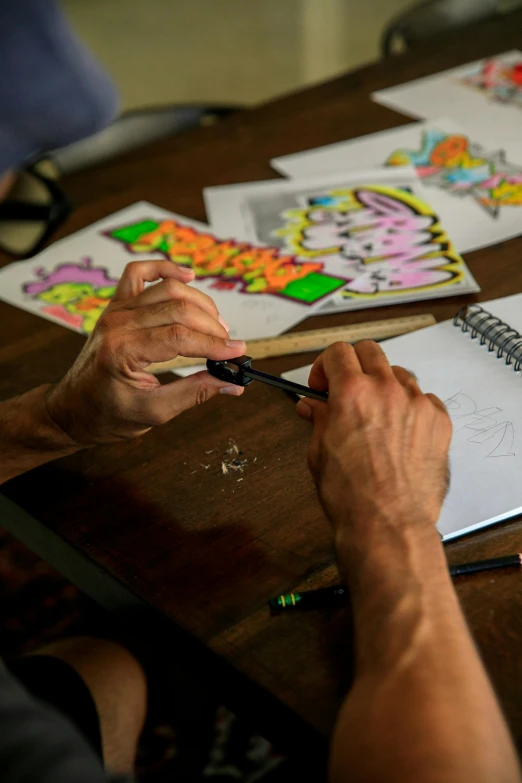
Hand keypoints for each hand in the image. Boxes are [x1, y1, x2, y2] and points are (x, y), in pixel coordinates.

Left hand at [46, 260, 245, 444]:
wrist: (72, 410)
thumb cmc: (106, 415)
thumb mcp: (154, 413)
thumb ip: (194, 393)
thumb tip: (232, 384)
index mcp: (122, 351)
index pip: (180, 337)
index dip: (214, 344)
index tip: (238, 353)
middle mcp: (117, 323)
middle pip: (178, 309)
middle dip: (212, 326)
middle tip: (229, 346)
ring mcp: (115, 310)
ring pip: (167, 289)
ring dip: (199, 303)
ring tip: (216, 325)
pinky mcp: (116, 305)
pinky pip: (139, 273)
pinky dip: (164, 269)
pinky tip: (187, 276)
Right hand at [296, 341, 451, 547]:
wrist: (388, 523)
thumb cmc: (351, 495)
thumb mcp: (319, 452)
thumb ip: (319, 420)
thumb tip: (313, 407)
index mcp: (351, 392)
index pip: (337, 353)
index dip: (324, 367)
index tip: (322, 384)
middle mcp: (386, 390)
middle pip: (370, 351)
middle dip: (354, 365)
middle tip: (347, 389)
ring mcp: (417, 404)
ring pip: (399, 374)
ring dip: (384, 386)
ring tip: (376, 414)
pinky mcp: (439, 421)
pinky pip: (424, 399)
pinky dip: (411, 408)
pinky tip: (401, 431)